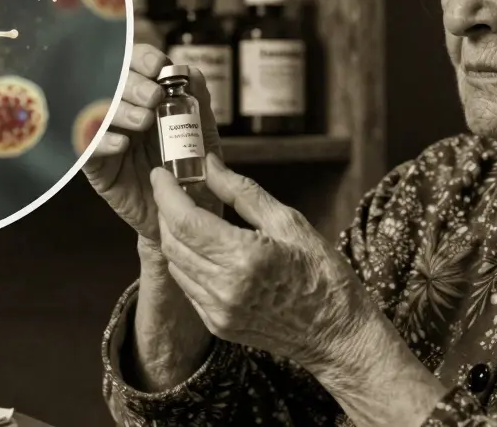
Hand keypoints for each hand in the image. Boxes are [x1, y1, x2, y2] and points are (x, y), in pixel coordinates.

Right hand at [83, 44, 223, 242]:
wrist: (184, 217)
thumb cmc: (192, 173)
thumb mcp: (202, 136)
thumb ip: (198, 104)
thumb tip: (192, 72)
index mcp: (145, 97)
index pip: (133, 64)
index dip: (141, 58)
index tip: (159, 66)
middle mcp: (121, 112)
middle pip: (111, 83)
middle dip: (133, 84)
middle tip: (154, 96)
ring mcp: (106, 138)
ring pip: (96, 112)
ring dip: (119, 110)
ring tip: (144, 121)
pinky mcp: (97, 167)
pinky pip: (87, 149)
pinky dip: (102, 143)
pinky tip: (122, 145)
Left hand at [151, 154, 373, 372]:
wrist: (336, 332)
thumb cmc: (322, 273)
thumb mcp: (289, 222)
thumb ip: (243, 192)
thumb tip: (209, 164)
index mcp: (246, 257)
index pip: (186, 220)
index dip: (166, 193)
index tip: (160, 174)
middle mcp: (225, 288)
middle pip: (173, 242)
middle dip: (166, 211)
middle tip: (172, 188)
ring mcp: (219, 311)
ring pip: (175, 264)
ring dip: (174, 236)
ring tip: (187, 213)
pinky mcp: (218, 324)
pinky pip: (188, 286)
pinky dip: (187, 261)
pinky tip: (202, 246)